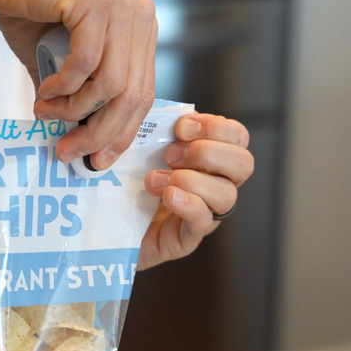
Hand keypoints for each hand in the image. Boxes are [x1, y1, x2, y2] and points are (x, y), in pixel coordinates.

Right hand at [0, 0, 156, 170]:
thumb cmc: (32, 14)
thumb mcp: (61, 63)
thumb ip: (75, 97)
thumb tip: (76, 142)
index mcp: (141, 32)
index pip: (143, 95)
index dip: (120, 134)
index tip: (97, 160)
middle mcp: (140, 17)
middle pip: (131, 96)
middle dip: (98, 134)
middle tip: (68, 151)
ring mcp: (121, 7)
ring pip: (110, 84)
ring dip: (74, 110)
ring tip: (47, 113)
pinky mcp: (95, 1)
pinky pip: (85, 63)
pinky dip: (63, 87)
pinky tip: (46, 91)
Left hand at [138, 113, 254, 269]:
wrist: (106, 225)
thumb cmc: (126, 183)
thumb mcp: (142, 149)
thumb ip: (157, 129)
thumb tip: (167, 112)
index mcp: (210, 160)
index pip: (238, 137)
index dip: (216, 127)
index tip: (181, 128)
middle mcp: (215, 187)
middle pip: (244, 164)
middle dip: (207, 152)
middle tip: (169, 155)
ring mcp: (205, 215)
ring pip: (226, 195)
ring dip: (191, 179)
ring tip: (155, 180)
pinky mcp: (186, 239)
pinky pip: (203, 221)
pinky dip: (188, 204)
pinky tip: (168, 196)